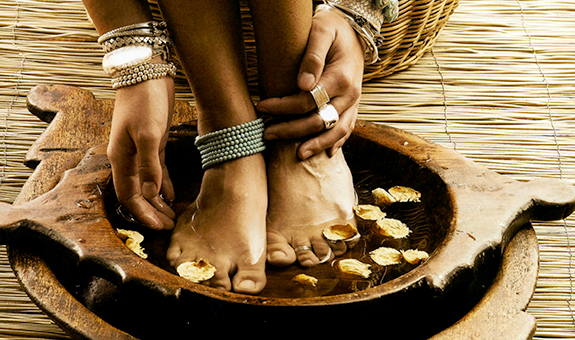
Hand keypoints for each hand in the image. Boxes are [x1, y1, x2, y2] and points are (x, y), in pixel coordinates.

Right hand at [107, 77, 175, 229]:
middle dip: (152, 212)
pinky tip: (171, 195)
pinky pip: (156, 171)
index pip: (129, 196)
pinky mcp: (154, 143)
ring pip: (147, 185)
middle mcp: (128, 158)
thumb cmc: (145, 102)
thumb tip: (151, 194)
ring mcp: (140, 151)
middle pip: (138, 194)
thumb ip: (149, 166)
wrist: (145, 72)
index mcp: (121, 158)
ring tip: (172, 216)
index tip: (159, 227)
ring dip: (158, 202)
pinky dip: (163, 185)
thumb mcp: (149, 134)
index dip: (143, 214)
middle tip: (169, 226)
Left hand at [256, 8, 364, 159]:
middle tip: (266, 134)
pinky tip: (325, 154)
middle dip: (291, 130)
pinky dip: (336, 142)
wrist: (355, 31)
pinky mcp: (353, 107)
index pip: (308, 101)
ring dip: (316, 144)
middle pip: (319, 121)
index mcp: (341, 77)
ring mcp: (354, 103)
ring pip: (337, 131)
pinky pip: (347, 129)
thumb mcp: (321, 31)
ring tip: (297, 155)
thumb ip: (312, 56)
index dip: (283, 108)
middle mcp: (351, 94)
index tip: (261, 107)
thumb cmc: (332, 29)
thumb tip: (302, 84)